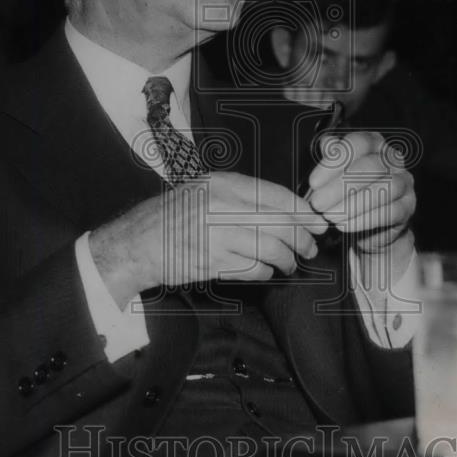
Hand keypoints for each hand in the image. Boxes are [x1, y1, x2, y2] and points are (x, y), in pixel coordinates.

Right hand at [89, 171, 328, 309]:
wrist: (139, 242)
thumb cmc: (175, 215)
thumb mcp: (206, 190)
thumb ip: (243, 197)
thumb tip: (289, 212)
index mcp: (223, 184)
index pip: (277, 196)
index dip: (303, 212)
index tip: (317, 222)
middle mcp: (222, 207)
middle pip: (280, 224)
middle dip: (302, 239)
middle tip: (309, 248)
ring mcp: (218, 236)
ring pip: (272, 249)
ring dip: (287, 260)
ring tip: (289, 263)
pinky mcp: (214, 263)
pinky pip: (254, 270)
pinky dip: (265, 273)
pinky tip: (264, 270)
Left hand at [306, 131, 415, 254]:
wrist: (370, 224)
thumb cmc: (350, 191)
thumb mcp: (337, 173)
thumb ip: (333, 158)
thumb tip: (327, 143)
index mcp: (375, 143)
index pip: (358, 143)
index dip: (334, 162)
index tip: (313, 182)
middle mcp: (393, 159)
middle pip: (370, 166)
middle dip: (339, 186)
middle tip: (318, 203)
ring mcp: (404, 182)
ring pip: (384, 189)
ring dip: (353, 204)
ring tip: (330, 216)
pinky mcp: (408, 207)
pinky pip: (391, 212)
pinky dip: (365, 220)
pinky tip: (345, 225)